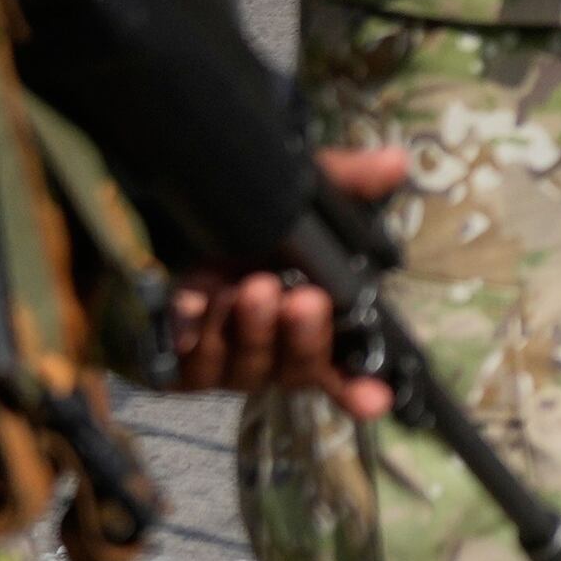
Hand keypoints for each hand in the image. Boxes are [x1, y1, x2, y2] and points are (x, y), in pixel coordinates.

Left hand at [162, 146, 411, 411]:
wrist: (165, 220)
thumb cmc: (248, 220)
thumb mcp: (298, 195)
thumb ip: (348, 182)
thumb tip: (396, 162)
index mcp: (309, 326)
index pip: (343, 372)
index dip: (360, 389)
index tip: (375, 399)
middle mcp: (272, 352)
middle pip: (298, 369)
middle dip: (303, 339)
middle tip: (301, 300)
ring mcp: (226, 363)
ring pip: (245, 368)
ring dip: (250, 332)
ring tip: (247, 290)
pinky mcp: (178, 366)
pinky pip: (190, 364)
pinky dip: (195, 332)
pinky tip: (195, 304)